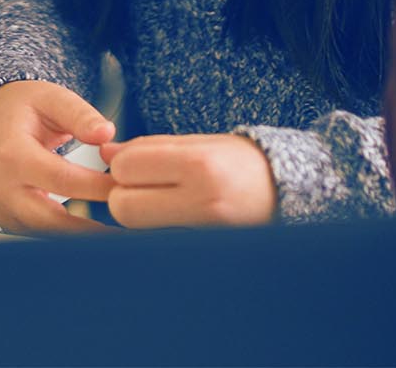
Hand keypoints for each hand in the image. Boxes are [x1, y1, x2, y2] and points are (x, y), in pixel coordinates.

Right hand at [0, 80, 116, 234]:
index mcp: (13, 155)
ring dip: (80, 236)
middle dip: (90, 227)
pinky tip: (93, 231)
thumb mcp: (51, 98)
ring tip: (116, 233)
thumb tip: (106, 133)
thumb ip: (80, 115)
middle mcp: (3, 188)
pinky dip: (66, 236)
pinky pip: (40, 235)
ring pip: (46, 235)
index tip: (126, 187)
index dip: (97, 187)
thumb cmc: (22, 109)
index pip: (61, 179)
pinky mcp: (9, 221)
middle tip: (126, 227)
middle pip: (51, 221)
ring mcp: (4, 208)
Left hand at [99, 133, 276, 227]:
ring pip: (136, 230)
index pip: (127, 168)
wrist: (289, 194)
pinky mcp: (204, 252)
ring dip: (136, 213)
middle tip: (142, 186)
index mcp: (200, 165)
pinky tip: (171, 218)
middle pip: (124, 207)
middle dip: (121, 194)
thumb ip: (150, 147)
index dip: (122, 165)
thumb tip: (106, 154)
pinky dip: (154, 230)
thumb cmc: (241, 163)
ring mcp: (204, 234)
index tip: (135, 163)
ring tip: (160, 200)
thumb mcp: (200, 143)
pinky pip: (157, 243)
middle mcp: (202, 202)